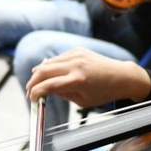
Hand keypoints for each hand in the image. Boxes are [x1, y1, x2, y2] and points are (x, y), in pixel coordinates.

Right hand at [26, 48, 150, 105]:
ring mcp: (77, 55)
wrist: (122, 76)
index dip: (36, 93)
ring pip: (49, 62)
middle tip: (29, 91)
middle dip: (33, 82)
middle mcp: (76, 65)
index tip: (32, 99)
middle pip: (44, 71)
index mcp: (78, 81)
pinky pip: (59, 58)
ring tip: (35, 82)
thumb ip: (62, 94)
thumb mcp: (83, 101)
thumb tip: (46, 90)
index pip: (48, 85)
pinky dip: (51, 65)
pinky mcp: (78, 50)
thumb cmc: (105, 91)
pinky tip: (47, 72)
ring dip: (39, 72)